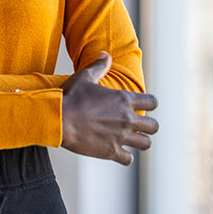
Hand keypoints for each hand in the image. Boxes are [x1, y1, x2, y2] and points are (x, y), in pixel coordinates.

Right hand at [61, 51, 158, 165]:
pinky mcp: (111, 152)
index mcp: (123, 99)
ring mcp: (120, 137)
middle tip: (138, 125)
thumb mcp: (85, 76)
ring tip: (131, 139)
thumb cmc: (71, 96)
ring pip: (146, 144)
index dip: (150, 104)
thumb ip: (99, 66)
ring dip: (140, 141)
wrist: (58, 118)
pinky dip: (125, 156)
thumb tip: (106, 54)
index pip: (153, 102)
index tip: (143, 106)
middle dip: (148, 126)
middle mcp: (126, 118)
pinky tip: (118, 151)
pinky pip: (129, 159)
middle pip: (154, 126)